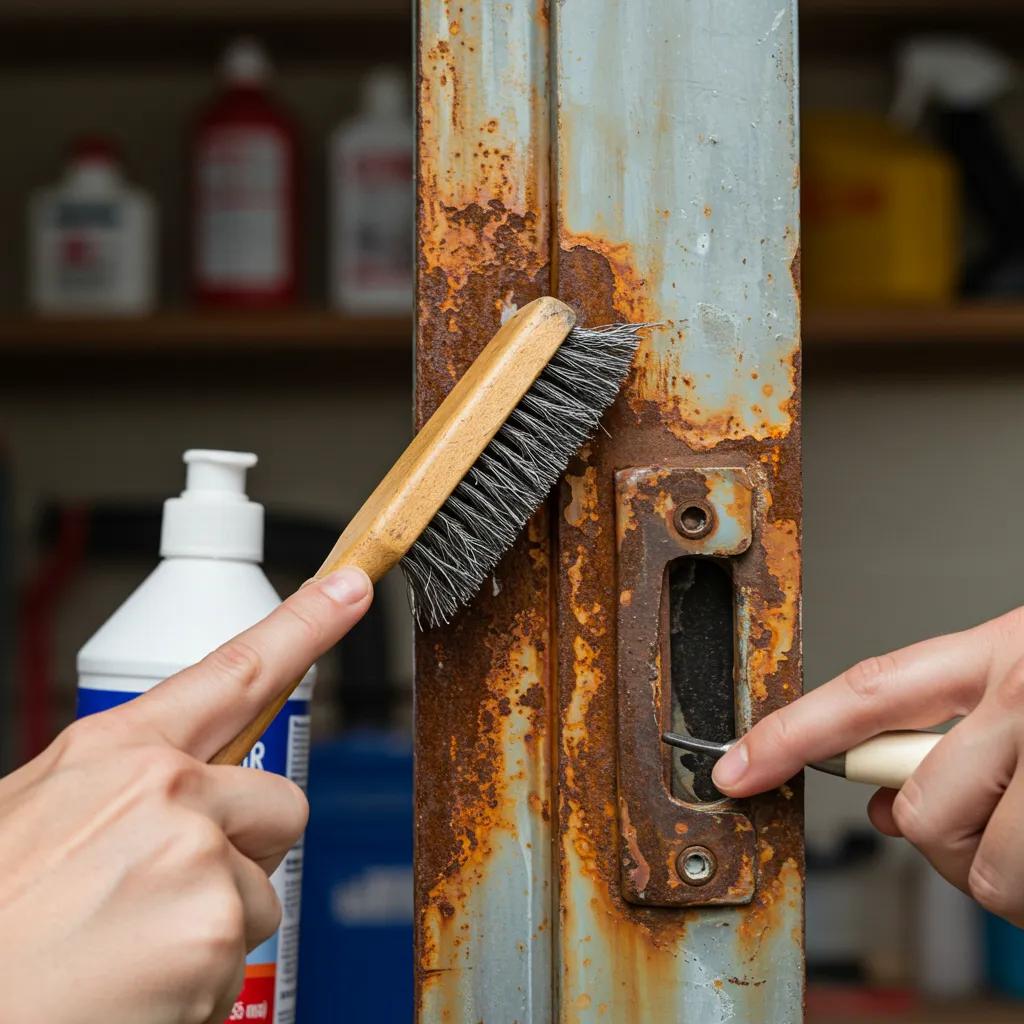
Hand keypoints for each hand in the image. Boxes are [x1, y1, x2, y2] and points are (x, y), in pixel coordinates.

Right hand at [0, 567, 371, 1023]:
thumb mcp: (32, 816)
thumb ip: (116, 784)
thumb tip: (172, 778)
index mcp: (115, 750)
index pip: (236, 670)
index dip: (306, 624)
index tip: (351, 588)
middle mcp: (164, 788)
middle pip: (280, 804)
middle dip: (245, 850)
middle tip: (163, 897)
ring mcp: (195, 854)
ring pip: (262, 888)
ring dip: (214, 924)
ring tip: (128, 952)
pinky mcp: (215, 929)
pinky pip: (244, 953)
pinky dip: (202, 984)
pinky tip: (135, 990)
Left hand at [712, 606, 1023, 926]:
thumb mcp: (1020, 684)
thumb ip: (946, 728)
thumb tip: (883, 806)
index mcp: (997, 652)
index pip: (867, 692)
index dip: (790, 734)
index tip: (735, 768)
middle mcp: (1022, 695)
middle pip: (921, 807)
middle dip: (934, 835)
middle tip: (981, 825)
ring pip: (980, 864)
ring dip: (997, 873)